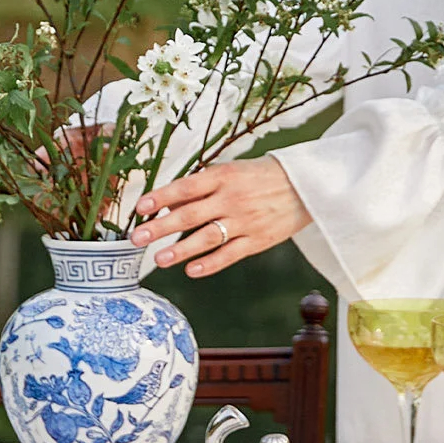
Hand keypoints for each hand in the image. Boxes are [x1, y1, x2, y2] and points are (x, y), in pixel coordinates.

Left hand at [129, 156, 309, 276]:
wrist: (307, 185)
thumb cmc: (260, 176)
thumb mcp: (231, 171)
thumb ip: (200, 188)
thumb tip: (168, 205)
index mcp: (223, 176)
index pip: (186, 187)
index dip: (162, 197)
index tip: (140, 207)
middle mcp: (232, 199)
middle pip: (190, 215)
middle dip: (160, 228)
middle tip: (136, 238)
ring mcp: (245, 221)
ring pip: (207, 238)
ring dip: (181, 250)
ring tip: (159, 259)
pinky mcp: (257, 240)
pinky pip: (230, 254)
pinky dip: (210, 264)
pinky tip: (190, 271)